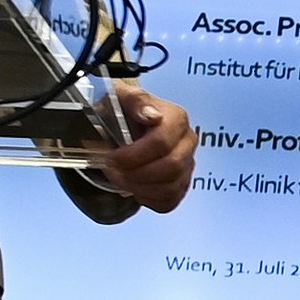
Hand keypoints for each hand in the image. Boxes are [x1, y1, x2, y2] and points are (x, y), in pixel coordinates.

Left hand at [91, 82, 196, 212]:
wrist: (125, 124)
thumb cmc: (122, 111)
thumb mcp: (120, 98)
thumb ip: (135, 101)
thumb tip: (152, 115)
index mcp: (176, 117)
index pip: (162, 142)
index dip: (133, 155)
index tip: (111, 158)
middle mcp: (187, 141)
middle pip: (171, 167)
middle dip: (136, 173)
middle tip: (113, 171)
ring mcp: (188, 164)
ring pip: (171, 187)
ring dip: (140, 188)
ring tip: (121, 179)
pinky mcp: (182, 183)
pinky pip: (170, 201)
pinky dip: (148, 199)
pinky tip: (135, 187)